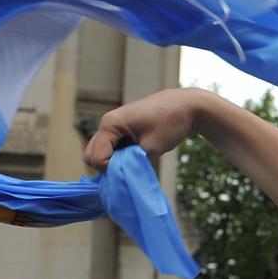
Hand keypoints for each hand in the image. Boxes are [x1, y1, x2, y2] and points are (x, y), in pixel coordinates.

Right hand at [84, 88, 206, 168]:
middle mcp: (107, 123)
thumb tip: (120, 173)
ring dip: (114, 161)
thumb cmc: (171, 123)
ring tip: (136, 161)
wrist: (186, 105)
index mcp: (110, 124)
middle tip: (130, 167)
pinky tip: (137, 155)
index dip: (111, 170)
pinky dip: (120, 155)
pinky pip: (112, 147)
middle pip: (91, 154)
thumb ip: (132, 162)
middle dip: (107, 166)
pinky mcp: (122, 128)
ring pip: (100, 151)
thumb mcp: (151, 148)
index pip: (96, 158)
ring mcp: (114, 125)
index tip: (131, 169)